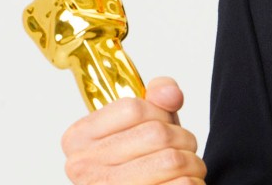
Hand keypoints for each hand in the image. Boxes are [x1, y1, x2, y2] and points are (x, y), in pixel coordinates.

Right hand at [61, 76, 206, 184]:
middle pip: (157, 134)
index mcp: (79, 137)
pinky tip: (180, 183)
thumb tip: (170, 95)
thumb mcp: (141, 123)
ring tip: (186, 169)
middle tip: (184, 150)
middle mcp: (83, 166)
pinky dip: (192, 182)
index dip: (162, 113)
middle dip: (184, 139)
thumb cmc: (136, 162)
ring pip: (172, 161)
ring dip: (192, 163)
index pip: (134, 108)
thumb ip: (155, 99)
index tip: (165, 125)